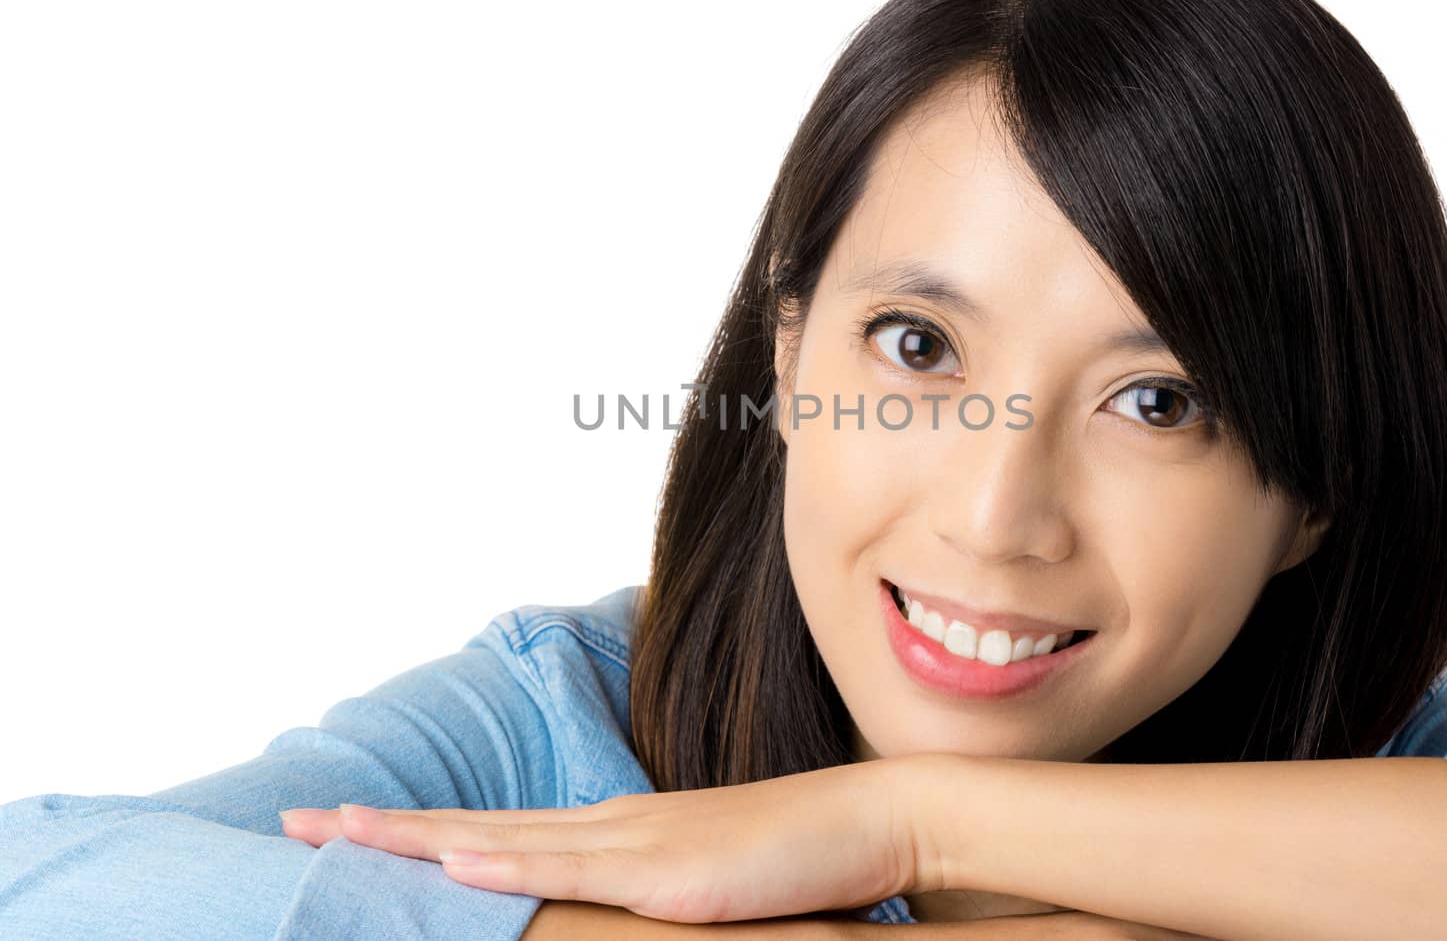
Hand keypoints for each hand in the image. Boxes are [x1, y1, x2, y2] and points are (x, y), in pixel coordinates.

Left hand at [278, 756, 931, 924]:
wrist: (866, 820)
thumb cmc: (792, 857)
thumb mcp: (705, 886)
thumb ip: (651, 896)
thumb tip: (612, 911)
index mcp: (613, 831)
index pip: (498, 831)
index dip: (419, 832)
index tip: (348, 829)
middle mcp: (608, 826)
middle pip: (475, 827)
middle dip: (382, 829)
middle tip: (294, 821)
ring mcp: (633, 843)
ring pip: (502, 840)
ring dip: (413, 838)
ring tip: (336, 836)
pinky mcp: (666, 874)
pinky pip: (571, 870)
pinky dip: (503, 863)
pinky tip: (451, 861)